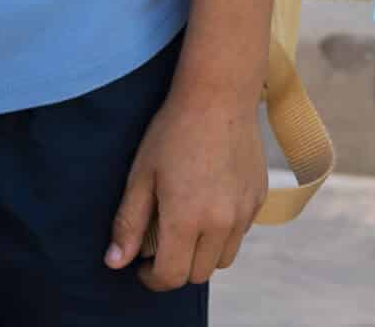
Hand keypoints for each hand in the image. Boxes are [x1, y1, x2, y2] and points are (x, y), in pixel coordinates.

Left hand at [104, 89, 266, 291]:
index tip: (142, 265)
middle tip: (161, 244)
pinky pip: (240, 233)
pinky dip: (223, 232)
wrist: (219, 95)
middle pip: (198, 274)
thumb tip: (116, 262)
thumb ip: (129, 223)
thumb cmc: (174, 130)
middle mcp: (221, 222)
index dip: (151, 279)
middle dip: (176, 268)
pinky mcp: (259, 198)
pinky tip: (209, 203)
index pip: (171, 276)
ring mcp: (244, 211)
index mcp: (187, 219)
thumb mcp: (141, 175)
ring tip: (187, 226)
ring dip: (203, 254)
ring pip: (223, 258)